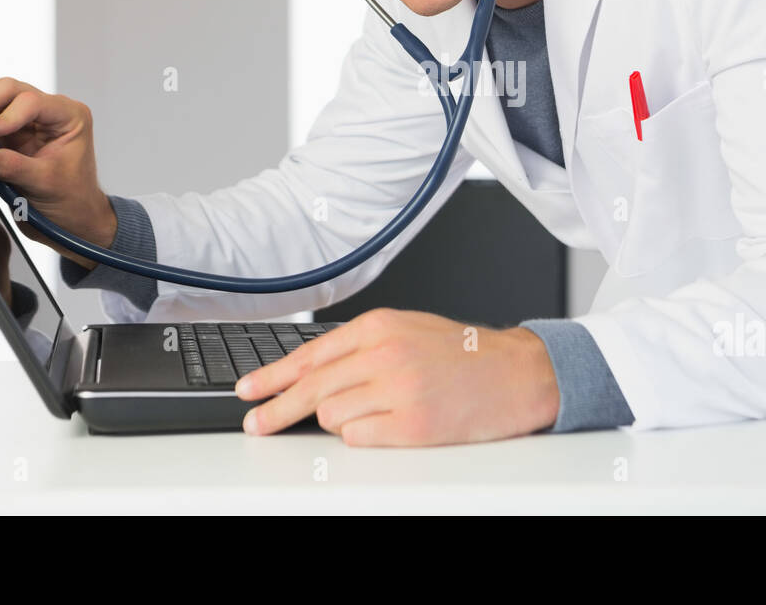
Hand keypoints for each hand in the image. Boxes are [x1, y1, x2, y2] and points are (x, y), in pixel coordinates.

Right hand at [0, 77, 115, 269]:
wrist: (73, 216)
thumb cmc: (72, 199)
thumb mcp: (44, 184)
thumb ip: (11, 166)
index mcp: (70, 117)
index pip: (32, 101)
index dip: (5, 115)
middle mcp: (50, 111)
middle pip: (9, 89)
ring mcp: (28, 119)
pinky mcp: (11, 131)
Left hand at [234, 308, 559, 445]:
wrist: (516, 373)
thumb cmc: (463, 354)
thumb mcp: (408, 329)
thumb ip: (361, 345)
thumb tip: (310, 371)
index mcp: (379, 326)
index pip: (309, 355)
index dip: (272, 377)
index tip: (248, 391)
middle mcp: (385, 355)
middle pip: (310, 389)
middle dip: (276, 410)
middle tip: (255, 424)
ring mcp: (398, 392)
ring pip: (331, 416)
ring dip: (340, 420)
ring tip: (376, 411)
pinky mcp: (412, 428)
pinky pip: (358, 439)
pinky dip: (362, 436)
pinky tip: (387, 425)